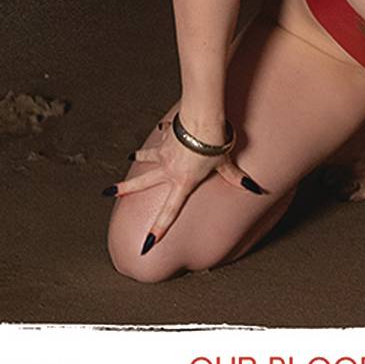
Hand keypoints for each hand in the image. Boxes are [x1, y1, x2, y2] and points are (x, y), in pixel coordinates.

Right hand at [103, 118, 267, 251]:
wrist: (203, 119)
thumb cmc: (215, 145)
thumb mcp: (226, 164)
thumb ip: (236, 178)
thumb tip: (257, 189)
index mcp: (182, 182)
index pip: (169, 212)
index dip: (159, 230)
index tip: (146, 244)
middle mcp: (168, 170)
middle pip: (142, 183)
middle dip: (124, 189)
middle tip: (107, 192)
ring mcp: (164, 152)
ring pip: (146, 158)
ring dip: (138, 157)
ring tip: (130, 158)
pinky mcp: (167, 136)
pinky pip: (162, 136)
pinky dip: (161, 134)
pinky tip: (162, 129)